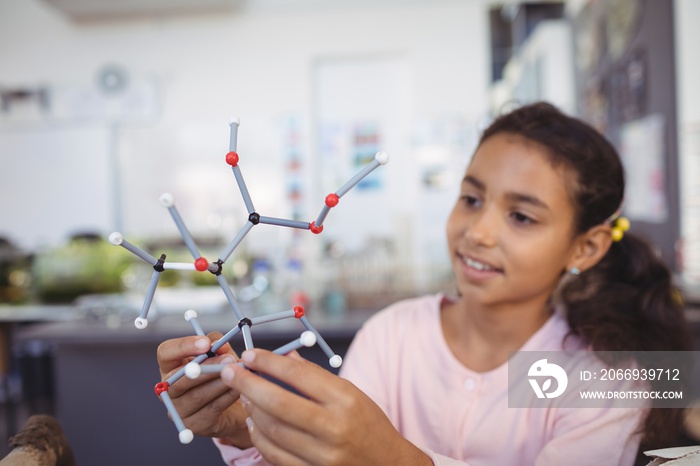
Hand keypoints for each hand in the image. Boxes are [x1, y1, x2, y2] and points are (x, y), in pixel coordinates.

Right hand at [156, 332, 251, 446]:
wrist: (236, 408)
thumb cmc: (222, 377)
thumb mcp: (221, 356)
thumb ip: (218, 347)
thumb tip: (219, 344)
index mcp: (171, 367)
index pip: (165, 353)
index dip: (183, 346)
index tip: (206, 343)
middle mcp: (169, 389)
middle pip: (179, 378)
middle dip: (207, 367)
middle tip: (229, 360)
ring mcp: (179, 409)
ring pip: (196, 395)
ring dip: (219, 382)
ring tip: (237, 374)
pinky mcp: (194, 425)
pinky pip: (211, 409)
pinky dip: (227, 397)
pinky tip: (239, 389)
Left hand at [220, 349, 432, 465]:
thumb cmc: (369, 424)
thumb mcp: (351, 393)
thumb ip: (316, 377)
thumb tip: (284, 357)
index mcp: (345, 399)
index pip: (299, 375)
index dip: (270, 363)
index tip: (250, 355)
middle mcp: (334, 427)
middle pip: (279, 402)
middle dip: (248, 384)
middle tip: (231, 372)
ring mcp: (322, 455)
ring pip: (272, 430)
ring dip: (251, 409)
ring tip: (244, 395)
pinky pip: (274, 454)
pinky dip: (259, 436)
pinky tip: (255, 422)